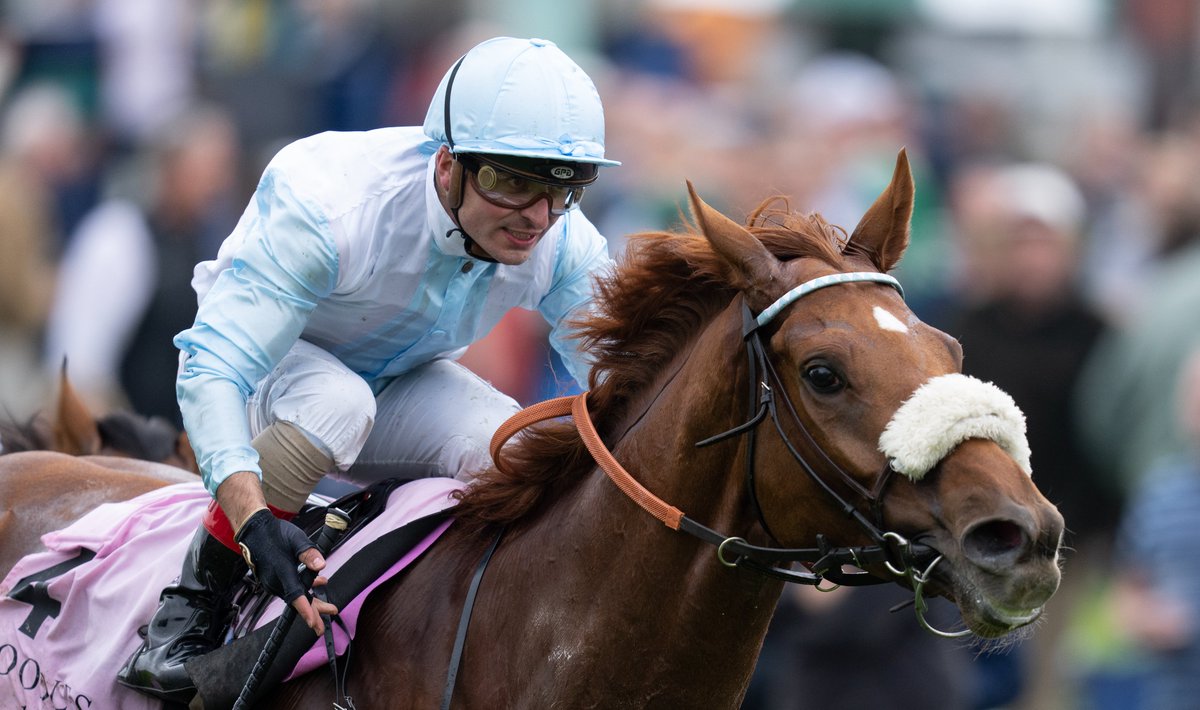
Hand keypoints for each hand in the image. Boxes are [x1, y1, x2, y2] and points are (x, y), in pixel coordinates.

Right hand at [235, 509, 338, 633]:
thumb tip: (322, 565)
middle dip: (312, 614)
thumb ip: (309, 554)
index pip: (295, 595)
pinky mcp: (272, 579)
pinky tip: (317, 583)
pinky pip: (289, 589)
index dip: (306, 610)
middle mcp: (275, 581)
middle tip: (322, 628)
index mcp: (282, 571)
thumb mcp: (296, 539)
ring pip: (294, 596)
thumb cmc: (275, 533)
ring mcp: (272, 582)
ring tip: (328, 607)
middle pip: (296, 601)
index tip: (314, 623)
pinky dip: (303, 590)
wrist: (254, 530)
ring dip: (310, 602)